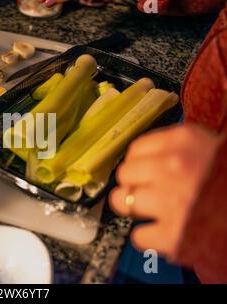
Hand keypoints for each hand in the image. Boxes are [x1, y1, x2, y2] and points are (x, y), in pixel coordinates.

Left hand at [109, 124, 220, 258]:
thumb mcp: (218, 145)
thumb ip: (189, 138)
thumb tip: (206, 103)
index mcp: (184, 141)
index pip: (136, 149)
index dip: (139, 162)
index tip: (144, 169)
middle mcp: (171, 167)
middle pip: (124, 174)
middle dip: (134, 184)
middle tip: (147, 190)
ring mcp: (170, 201)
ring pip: (122, 202)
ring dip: (134, 208)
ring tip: (151, 210)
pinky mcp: (173, 235)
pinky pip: (138, 236)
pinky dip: (147, 237)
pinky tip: (162, 231)